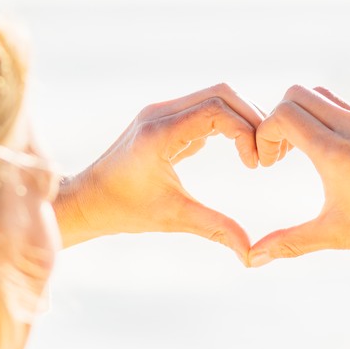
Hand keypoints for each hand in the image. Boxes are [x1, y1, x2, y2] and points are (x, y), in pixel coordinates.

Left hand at [54, 84, 262, 263]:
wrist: (86, 200)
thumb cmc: (124, 211)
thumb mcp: (173, 219)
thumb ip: (215, 229)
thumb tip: (251, 255)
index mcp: (159, 133)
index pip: (217, 109)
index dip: (246, 131)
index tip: (254, 165)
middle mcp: (159, 113)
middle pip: (221, 93)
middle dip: (251, 119)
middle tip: (263, 156)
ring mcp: (160, 111)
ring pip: (214, 96)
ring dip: (240, 119)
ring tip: (253, 154)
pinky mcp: (163, 117)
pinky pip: (203, 107)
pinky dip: (226, 122)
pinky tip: (236, 151)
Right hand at [248, 86, 349, 266]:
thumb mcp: (337, 235)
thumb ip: (290, 242)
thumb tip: (252, 260)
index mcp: (336, 150)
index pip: (283, 114)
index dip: (264, 134)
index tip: (267, 164)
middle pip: (298, 94)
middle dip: (278, 119)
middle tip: (280, 155)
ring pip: (323, 95)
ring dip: (304, 114)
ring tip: (303, 152)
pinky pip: (346, 106)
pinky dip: (328, 119)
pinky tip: (334, 155)